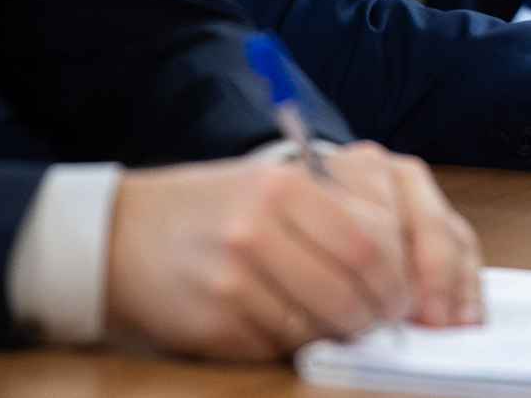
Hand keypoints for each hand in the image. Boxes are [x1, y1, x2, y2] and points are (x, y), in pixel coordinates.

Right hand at [105, 144, 479, 359]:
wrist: (121, 236)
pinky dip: (297, 342)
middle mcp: (259, 228)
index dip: (402, 275)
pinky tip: (284, 322)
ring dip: (342, 331)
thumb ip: (335, 215)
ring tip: (336, 320)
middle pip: (356, 288)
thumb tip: (403, 268)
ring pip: (325, 325)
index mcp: (283, 184)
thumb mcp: (271, 186)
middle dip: (380, 313)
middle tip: (385, 319)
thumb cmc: (208, 209)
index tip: (409, 292)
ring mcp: (236, 279)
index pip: (374, 240)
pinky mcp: (218, 324)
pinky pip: (285, 346)